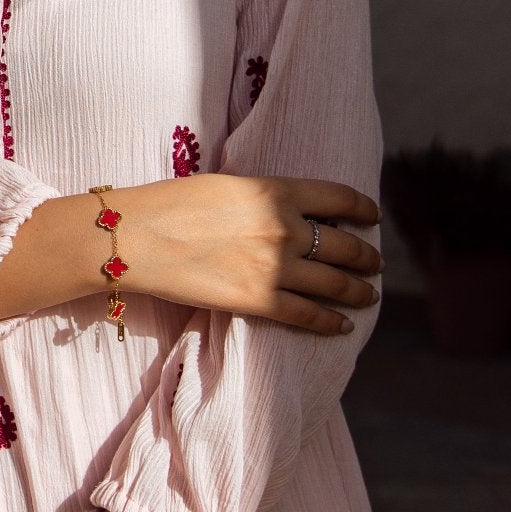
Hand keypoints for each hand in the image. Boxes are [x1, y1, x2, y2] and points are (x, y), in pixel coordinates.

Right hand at [0, 170, 380, 333]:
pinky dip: (330, 323)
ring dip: (358, 291)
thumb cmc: (171, 204)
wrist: (136, 237)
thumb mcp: (227, 185)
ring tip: (367, 295)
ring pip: (335, 283)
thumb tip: (289, 211)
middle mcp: (283, 227)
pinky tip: (342, 326)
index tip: (372, 217)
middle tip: (375, 263)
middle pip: (344, 244)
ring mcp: (274, 266)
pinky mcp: (257, 300)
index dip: (363, 209)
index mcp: (275, 190)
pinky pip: (308, 315)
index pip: (340, 197)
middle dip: (366, 256)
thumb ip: (264, 198)